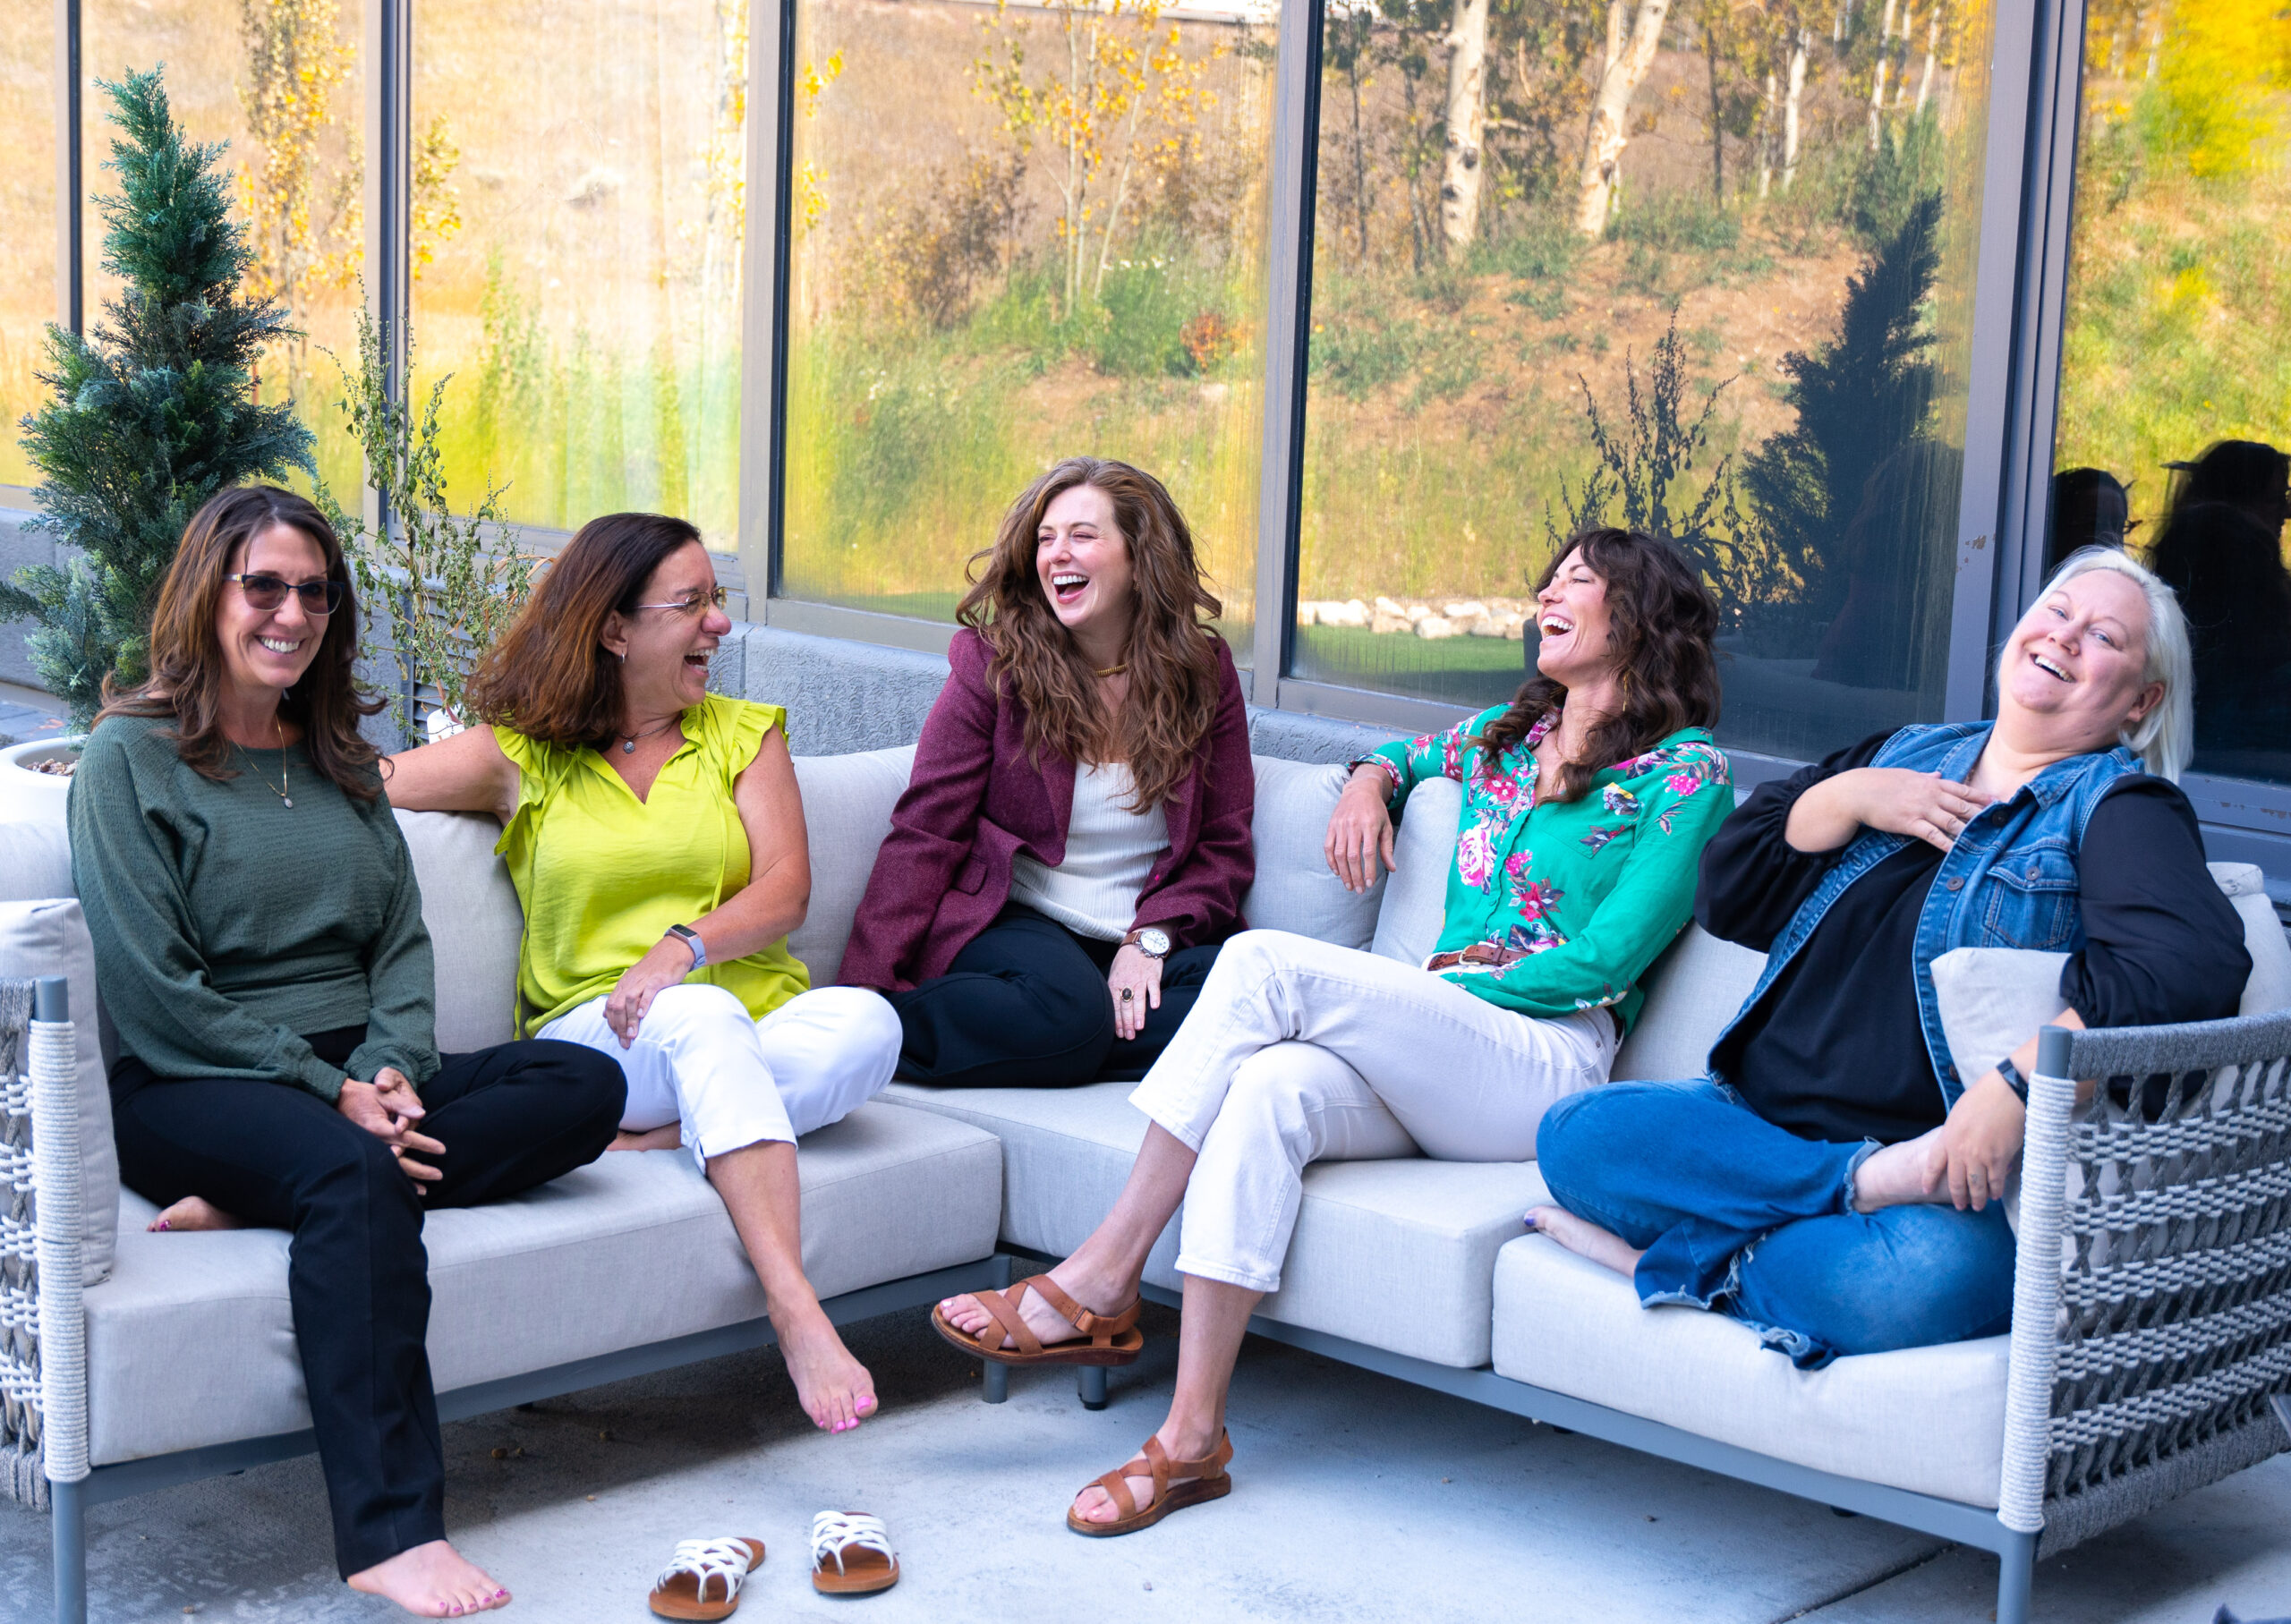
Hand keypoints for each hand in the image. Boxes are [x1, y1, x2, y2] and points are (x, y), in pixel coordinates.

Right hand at [337, 1070, 446, 1188]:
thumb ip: (403, 1105)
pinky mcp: (364, 1151)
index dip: (425, 1144)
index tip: (442, 1150)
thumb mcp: (385, 1095)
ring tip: (425, 1191)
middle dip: (420, 1169)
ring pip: (390, 1168)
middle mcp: (371, 1141)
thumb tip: (422, 1114)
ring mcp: (366, 1148)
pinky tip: (402, 1188)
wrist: (337, 1099)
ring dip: (408, 1179)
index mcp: (378, 1127)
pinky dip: (393, 1178)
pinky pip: (381, 1167)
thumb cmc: (362, 1095)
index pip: (407, 1138)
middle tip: (439, 1176)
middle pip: (400, 1159)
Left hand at [605, 934, 698, 1047]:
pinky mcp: (657, 979)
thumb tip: (605, 1014)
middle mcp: (630, 983)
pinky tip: (643, 1015)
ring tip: (633, 1035)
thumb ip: (619, 998)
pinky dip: (643, 1004)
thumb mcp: (634, 982)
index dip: (612, 1023)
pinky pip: (648, 992)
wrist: (672, 951)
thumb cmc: (655, 970)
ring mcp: (643, 980)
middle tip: (625, 1042)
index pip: (610, 1006)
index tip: (619, 1037)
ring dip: (630, 1020)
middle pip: (617, 1006)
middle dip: (620, 1026)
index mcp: (623, 985)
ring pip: (630, 1002)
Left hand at [1107, 945, 1162, 1041]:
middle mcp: (1127, 983)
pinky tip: (1155, 1007)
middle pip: (1126, 1005)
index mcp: (1115, 984)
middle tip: (1129, 1037)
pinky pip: (1154, 987)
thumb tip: (1113, 1012)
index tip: (1119, 1034)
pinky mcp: (1153, 975)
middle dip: (1127, 1023)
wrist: (1140, 944)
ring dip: (1138, 1014)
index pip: (1115, 1005)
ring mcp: (1140, 979)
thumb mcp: (1114, 975)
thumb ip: (1114, 992)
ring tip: (1139, 1028)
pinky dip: (1155, 996)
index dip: (1117, 1021)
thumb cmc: (1126, 962)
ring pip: (1138, 999)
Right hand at [1324, 765, 1397, 892]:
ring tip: (1349, 886)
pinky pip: (1328, 847)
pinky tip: (1337, 872)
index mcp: (1370, 825)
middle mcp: (1354, 825)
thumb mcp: (1386, 826)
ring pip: (1339, 854)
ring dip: (1343, 872)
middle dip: (1355, 876)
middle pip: (1353, 856)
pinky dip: (1331, 861)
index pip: (1369, 853)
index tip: (1370, 884)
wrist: (1359, 790)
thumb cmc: (1376, 810)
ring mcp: (1340, 825)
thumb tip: (1392, 869)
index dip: (1368, 870)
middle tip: (1359, 890)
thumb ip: (1387, 848)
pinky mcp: (1331, 826)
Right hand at [1828, 767, 1993, 852]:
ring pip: (1952, 821)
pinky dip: (1947, 843)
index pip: (1962, 789)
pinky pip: (1933, 835)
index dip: (1982, 796)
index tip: (1998, 802)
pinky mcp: (1910, 822)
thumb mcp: (1907, 775)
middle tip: (2001, 824)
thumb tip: (1939, 774)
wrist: (1858, 791)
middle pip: (1963, 806)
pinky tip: (1957, 851)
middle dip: (1983, 815)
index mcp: (1931, 783)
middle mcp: (1930, 794)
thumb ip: (1926, 776)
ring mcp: (1921, 809)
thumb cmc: (1881, 782)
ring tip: (1986, 840)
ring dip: (1970, 831)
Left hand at [1927, 1071, 2026, 1210]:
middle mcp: (1960, 1150)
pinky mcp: (1998, 1158)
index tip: (1926, 1189)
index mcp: (1947, 1137)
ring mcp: (1979, 1156)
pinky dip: (1995, 1190)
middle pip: (1955, 1181)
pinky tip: (1995, 1195)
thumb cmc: (1982, 1098)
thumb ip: (1954, 1133)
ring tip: (1978, 1206)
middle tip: (1960, 1206)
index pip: (1934, 1164)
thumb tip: (1955, 1144)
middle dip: (1958, 1196)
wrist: (2004, 1093)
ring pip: (1975, 1185)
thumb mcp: (1958, 1115)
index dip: (1929, 1179)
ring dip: (1977, 1199)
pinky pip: (1995, 1181)